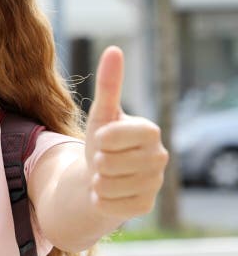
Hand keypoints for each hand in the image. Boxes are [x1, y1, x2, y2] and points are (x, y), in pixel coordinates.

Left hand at [84, 46, 168, 221]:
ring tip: (105, 174)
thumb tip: (114, 50)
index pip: (117, 136)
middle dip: (97, 161)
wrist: (100, 175)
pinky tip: (107, 192)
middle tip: (103, 159)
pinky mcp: (144, 206)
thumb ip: (109, 84)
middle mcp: (159, 158)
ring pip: (107, 184)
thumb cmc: (103, 141)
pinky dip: (99, 199)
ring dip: (96, 180)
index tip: (103, 139)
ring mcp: (154, 184)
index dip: (103, 138)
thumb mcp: (102, 113)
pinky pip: (108, 204)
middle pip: (109, 162)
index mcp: (150, 132)